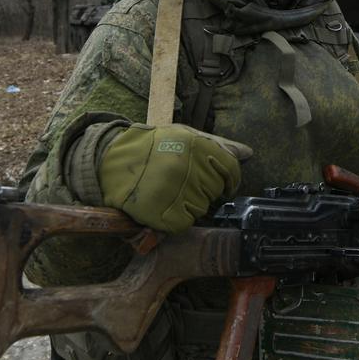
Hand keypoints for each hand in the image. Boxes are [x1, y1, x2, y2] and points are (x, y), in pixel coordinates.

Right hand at [98, 123, 251, 233]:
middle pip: (215, 190)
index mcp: (195, 146)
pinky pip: (183, 223)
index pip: (230, 169)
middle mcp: (186, 167)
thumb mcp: (185, 136)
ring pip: (201, 208)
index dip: (230, 179)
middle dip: (204, 189)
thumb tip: (247, 153)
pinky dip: (177, 219)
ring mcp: (172, 190)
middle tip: (183, 182)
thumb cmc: (153, 147)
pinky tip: (165, 205)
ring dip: (190, 204)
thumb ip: (219, 145)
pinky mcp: (160, 211)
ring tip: (171, 192)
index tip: (223, 184)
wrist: (111, 160)